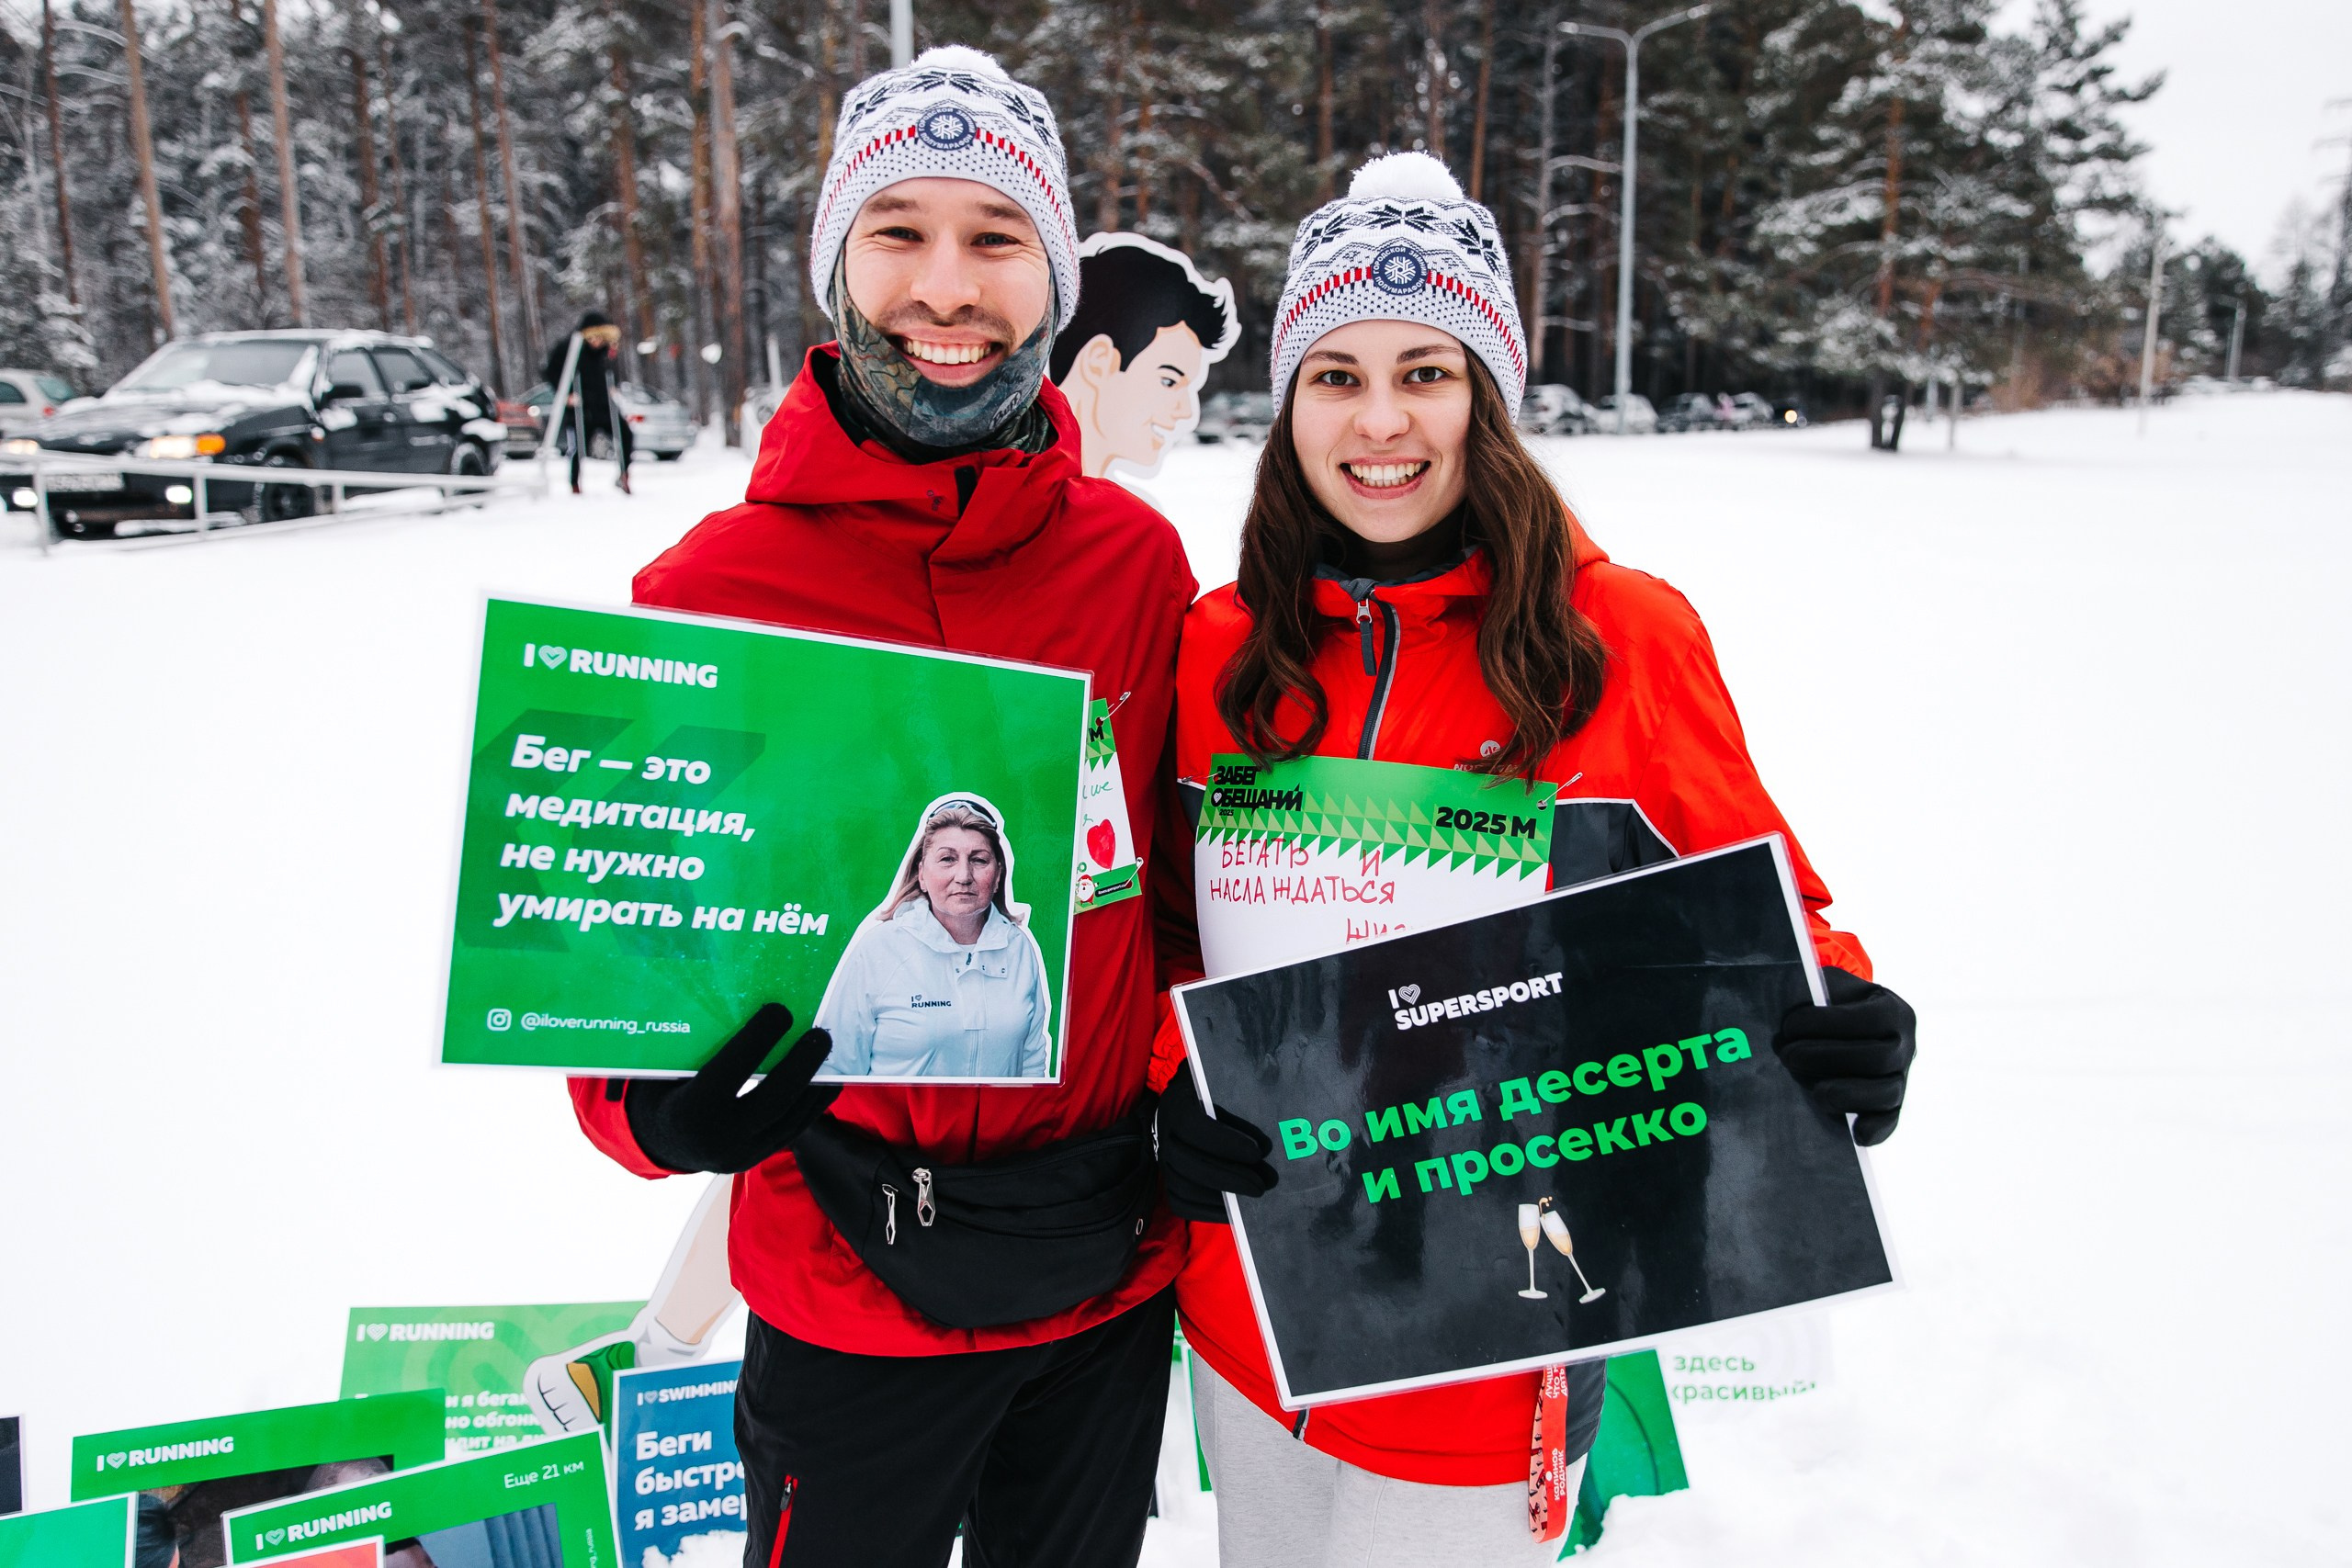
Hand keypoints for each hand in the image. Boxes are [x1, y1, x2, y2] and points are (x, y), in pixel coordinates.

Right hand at [625, 1004, 839, 1173]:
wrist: (664, 1142)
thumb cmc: (665, 1090)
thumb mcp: (667, 1068)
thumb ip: (695, 1044)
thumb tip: (735, 994)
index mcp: (690, 1111)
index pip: (732, 1070)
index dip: (759, 1038)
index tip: (781, 1010)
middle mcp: (719, 1139)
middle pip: (773, 1099)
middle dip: (802, 1064)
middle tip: (820, 1034)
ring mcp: (743, 1154)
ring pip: (792, 1119)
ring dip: (816, 1083)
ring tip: (827, 1050)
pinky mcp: (759, 1158)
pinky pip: (795, 1130)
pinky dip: (814, 1103)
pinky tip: (826, 1079)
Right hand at [1155, 1069, 1277, 1222]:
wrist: (1187, 1099)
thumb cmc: (1214, 1092)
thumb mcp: (1225, 1087)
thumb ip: (1243, 1109)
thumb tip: (1266, 1149)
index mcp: (1177, 1103)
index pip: (1194, 1126)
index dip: (1225, 1142)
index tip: (1258, 1152)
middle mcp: (1164, 1133)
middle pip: (1188, 1163)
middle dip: (1230, 1176)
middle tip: (1266, 1182)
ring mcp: (1163, 1158)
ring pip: (1183, 1187)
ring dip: (1223, 1196)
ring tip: (1258, 1192)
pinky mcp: (1168, 1179)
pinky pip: (1181, 1203)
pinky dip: (1208, 1210)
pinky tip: (1235, 1209)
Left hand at [1773, 967, 1915, 1146]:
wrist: (1848, 1022)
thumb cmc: (1832, 1005)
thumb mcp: (1826, 989)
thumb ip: (1811, 994)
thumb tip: (1780, 1007)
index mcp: (1892, 1009)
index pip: (1867, 1019)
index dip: (1827, 1023)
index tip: (1789, 1025)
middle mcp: (1904, 1044)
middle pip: (1877, 1058)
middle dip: (1828, 1058)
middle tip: (1788, 1056)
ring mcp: (1901, 1077)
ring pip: (1886, 1092)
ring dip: (1848, 1095)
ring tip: (1815, 1092)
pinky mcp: (1892, 1104)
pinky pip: (1890, 1121)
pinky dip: (1875, 1129)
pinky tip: (1856, 1134)